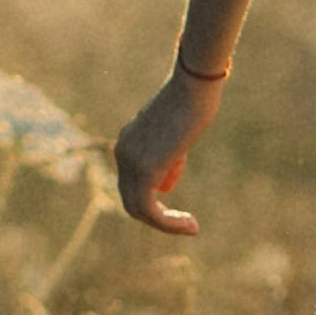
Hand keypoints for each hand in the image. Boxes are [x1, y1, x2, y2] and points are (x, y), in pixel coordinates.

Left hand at [115, 69, 219, 236]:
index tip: (182, 207)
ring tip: (192, 227)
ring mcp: (130, 163)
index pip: (132, 184)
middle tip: (188, 223)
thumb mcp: (177, 133)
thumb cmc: (193, 102)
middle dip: (159, 217)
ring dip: (167, 224)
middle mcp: (122, 153)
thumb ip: (168, 156)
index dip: (156, 201)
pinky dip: (169, 224)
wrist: (193, 87)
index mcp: (127, 143)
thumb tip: (166, 180)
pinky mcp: (144, 171)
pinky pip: (151, 210)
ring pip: (138, 209)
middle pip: (131, 200)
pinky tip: (191, 226)